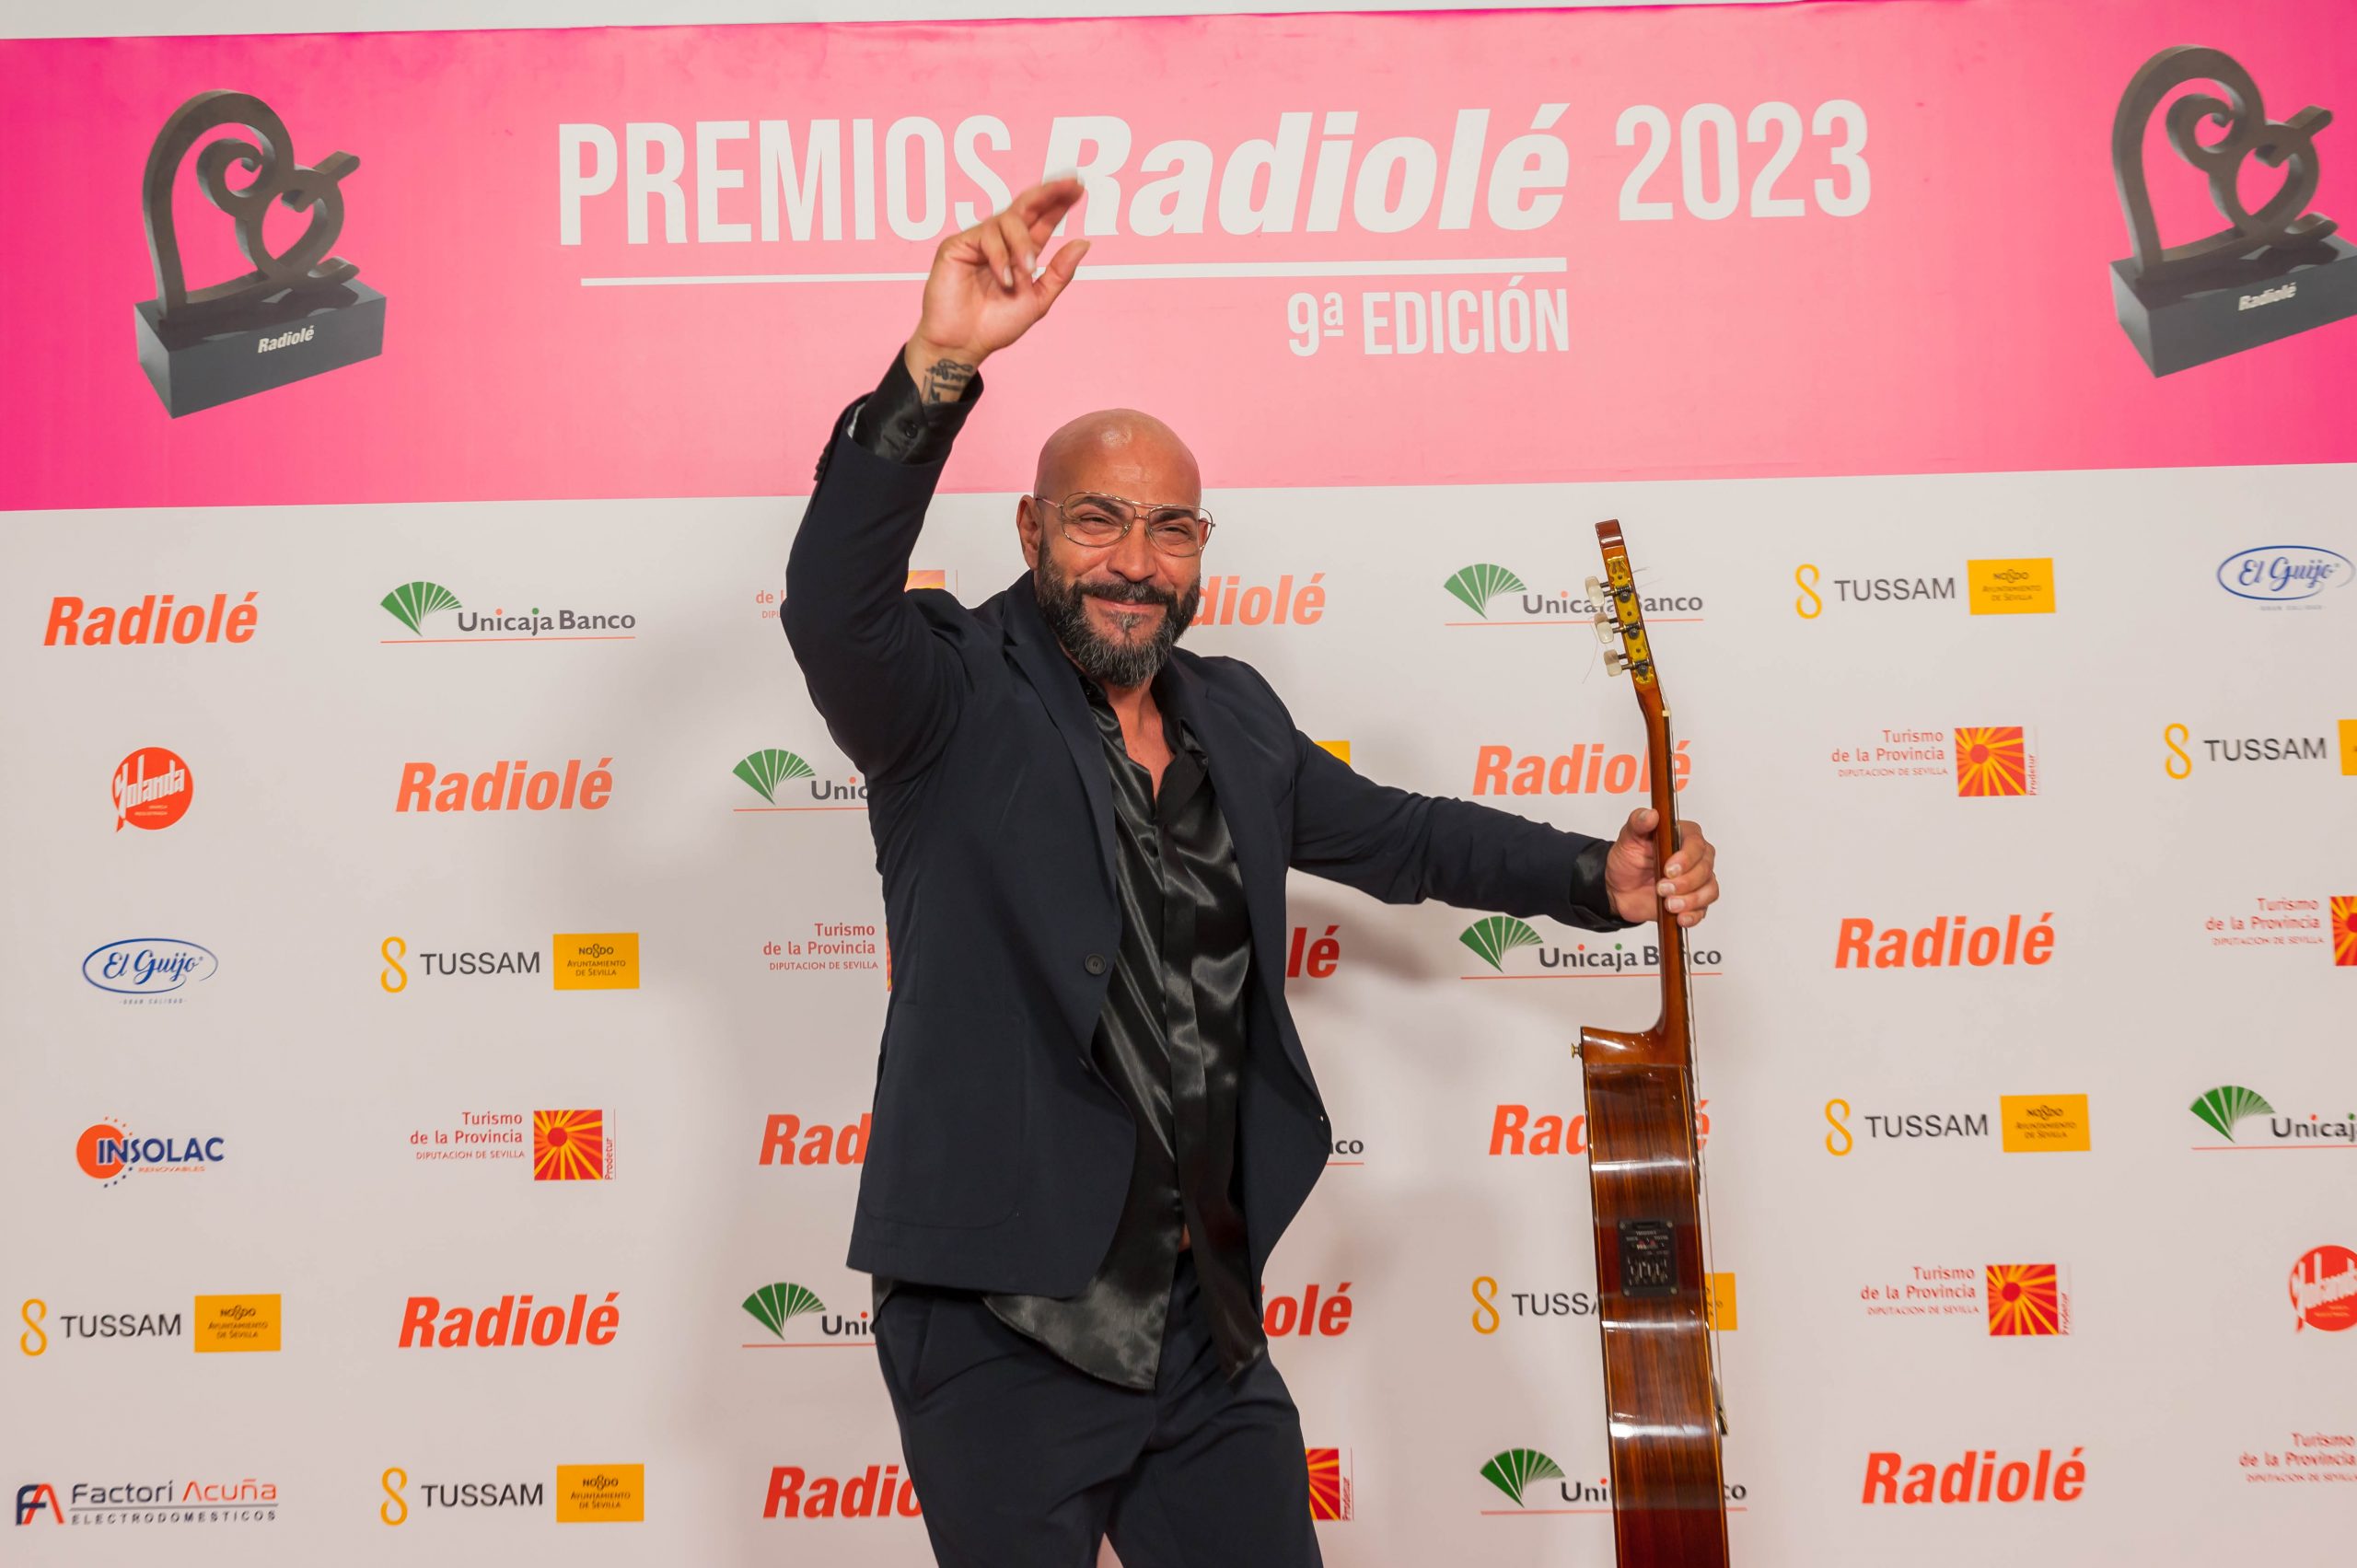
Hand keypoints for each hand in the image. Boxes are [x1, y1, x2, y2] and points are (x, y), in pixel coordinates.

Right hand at [903, 177, 1091, 397]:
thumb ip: (1059, 273)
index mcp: (1021, 252)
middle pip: (1026, 206)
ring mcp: (979, 241)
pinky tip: (1004, 278)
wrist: (964, 344)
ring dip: (1023, 244)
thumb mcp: (1038, 300)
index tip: (1079, 186)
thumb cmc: (996, 325)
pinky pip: (986, 236)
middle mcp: (1001, 242)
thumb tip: (1084, 243)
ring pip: (1008, 221)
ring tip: (1026, 272)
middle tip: (1070, 184)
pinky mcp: (958, 245)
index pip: (1042, 219)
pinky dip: (1000, 257)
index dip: (1059, 202)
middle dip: (1049, 193)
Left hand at [1604, 809, 1718, 926]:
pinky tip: (1679, 917)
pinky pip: (1704, 909)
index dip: (1686, 858)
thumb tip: (1652, 815)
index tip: (1669, 869)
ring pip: (1709, 890)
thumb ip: (1638, 823)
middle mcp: (1696, 857)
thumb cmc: (1628, 859)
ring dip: (1691, 900)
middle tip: (1662, 888)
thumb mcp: (1628, 838)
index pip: (1696, 844)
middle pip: (1706, 868)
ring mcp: (1697, 880)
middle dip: (1685, 882)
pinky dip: (1693, 915)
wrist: (1618, 888)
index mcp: (1683, 836)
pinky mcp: (1694, 900)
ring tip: (1668, 904)